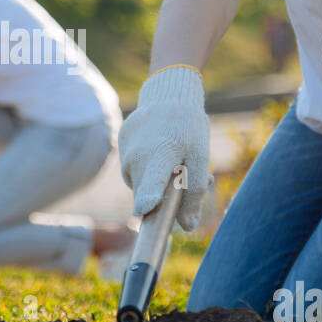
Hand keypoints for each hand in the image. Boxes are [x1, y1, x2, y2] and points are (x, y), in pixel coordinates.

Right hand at [118, 65, 212, 230]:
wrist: (168, 95)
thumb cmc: (188, 127)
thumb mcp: (201, 157)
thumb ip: (195, 192)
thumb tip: (187, 226)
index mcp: (160, 154)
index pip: (150, 183)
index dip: (148, 199)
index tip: (142, 211)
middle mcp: (136, 155)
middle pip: (146, 192)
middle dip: (163, 196)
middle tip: (184, 178)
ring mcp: (125, 150)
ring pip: (139, 182)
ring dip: (154, 181)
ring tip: (172, 161)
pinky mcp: (120, 145)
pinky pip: (133, 168)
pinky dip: (146, 167)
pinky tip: (159, 151)